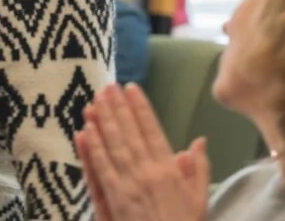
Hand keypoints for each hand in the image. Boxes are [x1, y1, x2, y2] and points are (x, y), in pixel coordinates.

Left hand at [75, 83, 207, 220]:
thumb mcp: (200, 199)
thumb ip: (198, 169)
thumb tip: (198, 141)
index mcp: (169, 170)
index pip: (152, 131)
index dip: (141, 108)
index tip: (131, 88)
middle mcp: (147, 172)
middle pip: (129, 133)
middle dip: (117, 108)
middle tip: (107, 86)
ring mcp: (127, 185)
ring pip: (113, 146)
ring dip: (102, 121)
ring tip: (94, 100)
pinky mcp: (113, 198)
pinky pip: (100, 169)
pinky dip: (92, 148)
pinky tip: (85, 131)